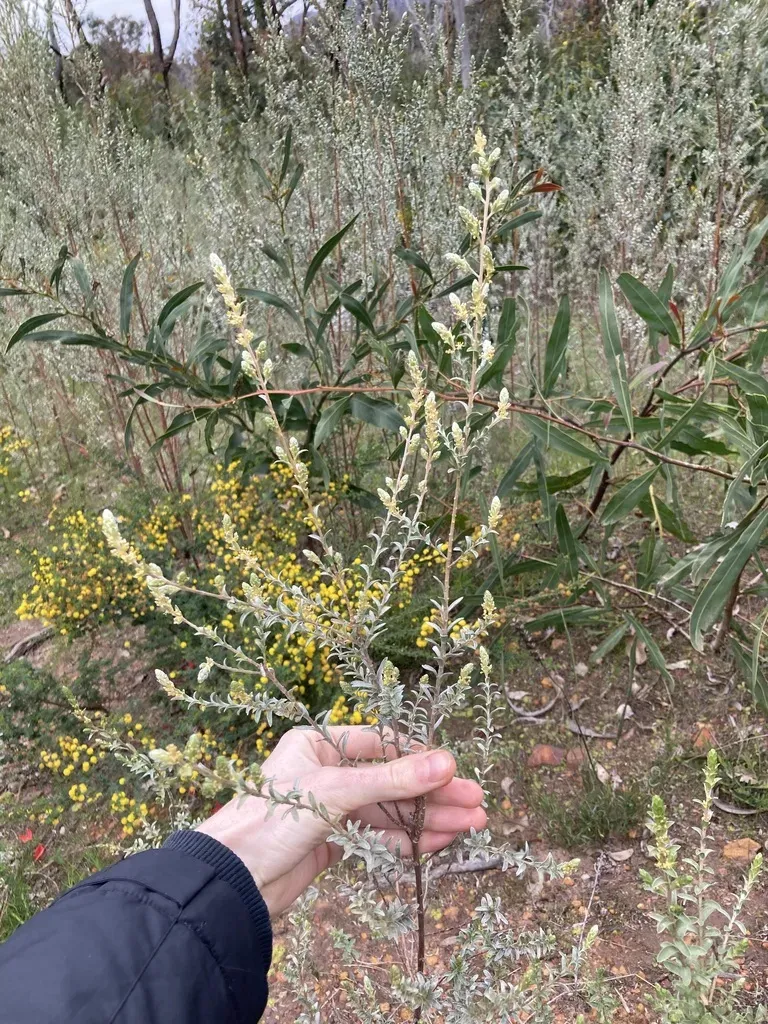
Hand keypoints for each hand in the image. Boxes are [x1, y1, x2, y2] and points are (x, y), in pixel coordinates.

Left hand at [196, 725, 486, 915]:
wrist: (233, 882)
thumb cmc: (273, 820)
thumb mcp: (338, 791)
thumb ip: (394, 780)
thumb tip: (447, 763)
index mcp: (317, 743)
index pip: (381, 744)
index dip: (420, 759)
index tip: (456, 773)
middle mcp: (324, 771)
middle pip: (391, 779)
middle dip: (433, 793)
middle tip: (476, 804)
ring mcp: (329, 808)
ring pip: (389, 810)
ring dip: (427, 819)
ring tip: (469, 826)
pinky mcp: (332, 843)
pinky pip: (378, 836)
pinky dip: (408, 840)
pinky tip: (437, 842)